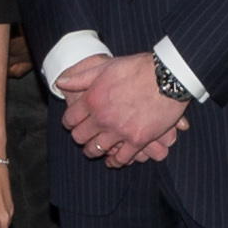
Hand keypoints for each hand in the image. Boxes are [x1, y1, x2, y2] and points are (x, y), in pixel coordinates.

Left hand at [60, 51, 186, 164]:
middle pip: (80, 136)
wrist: (167, 77)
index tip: (72, 123)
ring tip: (94, 150)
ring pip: (96, 149)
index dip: (69, 122)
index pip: (70, 119)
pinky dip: (115, 161)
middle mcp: (102, 117)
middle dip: (79, 137)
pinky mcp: (137, 140)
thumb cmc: (137, 68)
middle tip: (83, 136)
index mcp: (92, 99)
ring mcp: (119, 131)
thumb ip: (81, 77)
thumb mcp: (106, 67)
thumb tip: (60, 82)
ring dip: (93, 151)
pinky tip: (113, 160)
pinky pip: (121, 158)